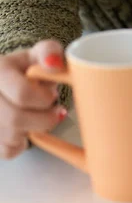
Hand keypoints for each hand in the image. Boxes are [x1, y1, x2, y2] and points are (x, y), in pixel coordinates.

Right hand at [0, 40, 67, 159]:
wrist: (7, 84)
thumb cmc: (27, 70)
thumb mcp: (38, 54)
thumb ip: (49, 52)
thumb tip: (54, 63)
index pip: (22, 94)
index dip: (45, 99)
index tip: (53, 96)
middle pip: (16, 119)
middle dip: (44, 118)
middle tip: (55, 111)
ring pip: (11, 137)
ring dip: (33, 129)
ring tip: (38, 116)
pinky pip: (8, 150)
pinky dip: (21, 143)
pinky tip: (23, 128)